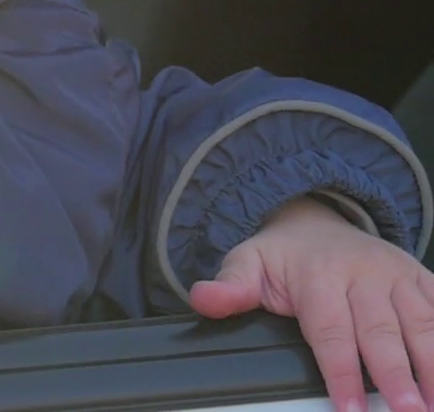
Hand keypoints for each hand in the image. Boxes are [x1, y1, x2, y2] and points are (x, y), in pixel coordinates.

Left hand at [192, 196, 433, 411]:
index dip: (341, 373)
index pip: (330, 332)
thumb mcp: (248, 264)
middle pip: (382, 332)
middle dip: (398, 376)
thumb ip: (230, 287)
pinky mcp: (422, 278)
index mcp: (319, 276)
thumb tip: (204, 300)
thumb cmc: (284, 255)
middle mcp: (364, 274)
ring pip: (423, 323)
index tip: (351, 410)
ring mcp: (398, 275)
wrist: (318, 221)